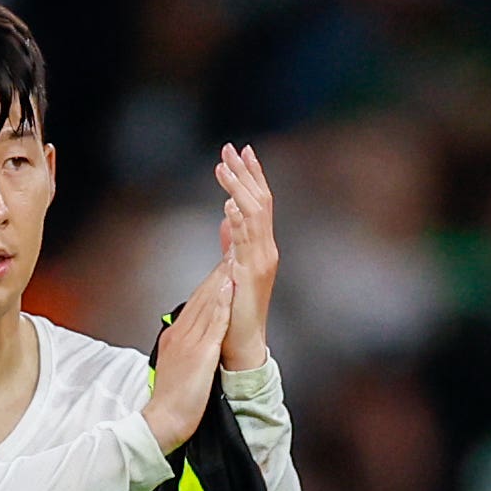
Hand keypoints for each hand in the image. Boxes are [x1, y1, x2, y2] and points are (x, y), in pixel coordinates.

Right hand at [147, 262, 235, 451]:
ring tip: (233, 256)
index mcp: (175, 336)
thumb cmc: (170, 401)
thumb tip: (190, 340)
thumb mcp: (175, 366)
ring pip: (208, 302)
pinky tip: (229, 287)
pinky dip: (222, 303)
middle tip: (230, 248)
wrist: (162, 422)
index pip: (196, 302)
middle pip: (202, 295)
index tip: (223, 263)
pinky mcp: (200, 353)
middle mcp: (181, 333)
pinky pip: (214, 323)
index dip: (211, 280)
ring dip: (221, 278)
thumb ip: (183, 349)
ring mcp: (190, 342)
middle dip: (218, 270)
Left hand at [212, 143, 276, 369]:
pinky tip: (230, 206)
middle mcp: (266, 249)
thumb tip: (225, 217)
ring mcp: (261, 262)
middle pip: (260, 201)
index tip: (240, 151)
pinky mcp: (252, 276)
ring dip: (238, 190)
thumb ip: (231, 242)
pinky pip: (247, 244)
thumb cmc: (236, 310)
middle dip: (245, 173)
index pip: (259, 202)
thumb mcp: (231, 267)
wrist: (243, 343)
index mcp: (261, 246)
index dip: (251, 175)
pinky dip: (239, 223)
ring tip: (225, 168)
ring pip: (254, 217)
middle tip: (231, 148)